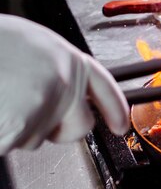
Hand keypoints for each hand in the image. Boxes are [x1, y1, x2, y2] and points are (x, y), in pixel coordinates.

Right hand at [0, 14, 129, 154]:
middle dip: (60, 130)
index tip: (120, 125)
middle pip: (78, 127)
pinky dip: (3, 135)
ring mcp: (45, 106)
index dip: (115, 108)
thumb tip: (60, 87)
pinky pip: (11, 143)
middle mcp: (65, 83)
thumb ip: (54, 68)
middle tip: (34, 114)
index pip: (104, 89)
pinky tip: (1, 110)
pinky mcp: (21, 126)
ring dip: (20, 129)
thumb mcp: (33, 45)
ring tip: (4, 98)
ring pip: (37, 139)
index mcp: (68, 59)